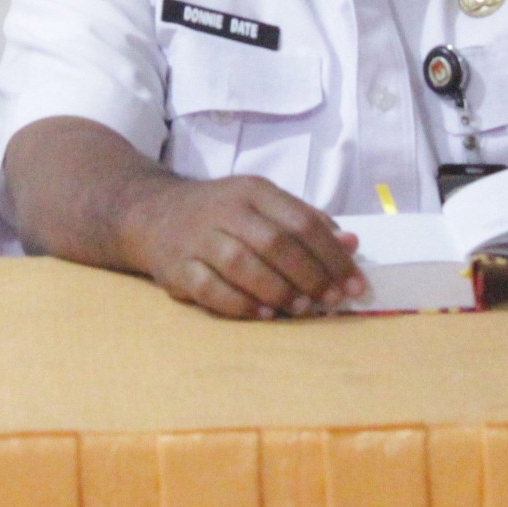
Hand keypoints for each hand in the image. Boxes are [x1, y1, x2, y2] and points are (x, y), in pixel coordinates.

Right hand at [117, 174, 367, 318]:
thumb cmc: (221, 213)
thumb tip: (352, 244)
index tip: (355, 284)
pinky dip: (241, 304)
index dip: (333, 256)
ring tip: (302, 309)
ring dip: (278, 290)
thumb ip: (306, 222)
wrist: (152, 214)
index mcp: (253, 191)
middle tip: (332, 300)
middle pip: (275, 243)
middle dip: (310, 276)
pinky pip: (210, 289)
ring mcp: (197, 239)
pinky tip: (265, 314)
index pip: (302, 221)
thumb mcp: (263, 204)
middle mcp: (224, 210)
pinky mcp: (177, 267)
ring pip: (242, 264)